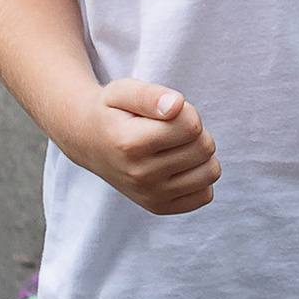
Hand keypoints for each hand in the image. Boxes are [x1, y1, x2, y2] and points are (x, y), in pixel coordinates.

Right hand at [82, 80, 219, 213]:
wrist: (88, 142)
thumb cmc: (111, 112)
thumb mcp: (123, 91)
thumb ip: (150, 95)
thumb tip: (176, 105)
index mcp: (131, 143)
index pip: (192, 125)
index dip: (186, 111)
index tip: (167, 112)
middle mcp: (140, 175)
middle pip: (204, 147)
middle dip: (194, 131)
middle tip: (169, 128)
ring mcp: (150, 196)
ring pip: (210, 171)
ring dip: (200, 154)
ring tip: (175, 146)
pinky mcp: (159, 207)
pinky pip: (205, 195)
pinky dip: (199, 177)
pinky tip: (178, 166)